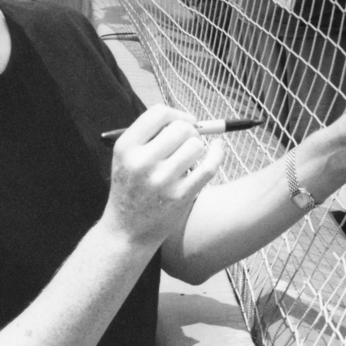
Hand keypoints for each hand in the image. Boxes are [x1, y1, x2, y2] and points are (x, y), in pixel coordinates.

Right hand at [101, 106, 223, 247]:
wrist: (126, 232)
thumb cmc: (131, 188)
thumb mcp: (127, 157)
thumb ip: (152, 135)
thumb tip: (190, 119)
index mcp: (125, 147)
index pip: (159, 114)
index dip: (177, 114)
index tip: (184, 122)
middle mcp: (142, 162)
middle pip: (181, 128)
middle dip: (190, 131)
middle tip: (187, 142)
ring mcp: (162, 180)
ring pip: (197, 146)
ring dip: (198, 148)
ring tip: (188, 159)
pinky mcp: (180, 196)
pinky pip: (209, 166)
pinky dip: (218, 153)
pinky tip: (219, 149)